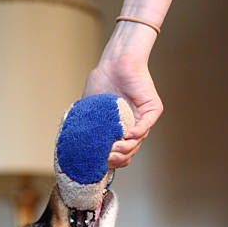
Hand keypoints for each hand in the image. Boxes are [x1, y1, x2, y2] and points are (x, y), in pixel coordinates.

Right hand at [82, 25, 162, 167]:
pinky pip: (146, 126)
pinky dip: (137, 133)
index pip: (120, 152)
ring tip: (115, 148)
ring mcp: (143, 119)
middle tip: (107, 158)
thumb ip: (88, 127)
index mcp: (120, 129)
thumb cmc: (102, 82)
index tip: (100, 163)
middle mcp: (133, 126)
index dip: (111, 161)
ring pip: (138, 141)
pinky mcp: (152, 109)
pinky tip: (127, 135)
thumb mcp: (90, 110)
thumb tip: (75, 147)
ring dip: (127, 148)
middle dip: (118, 158)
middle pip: (130, 151)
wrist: (113, 63)